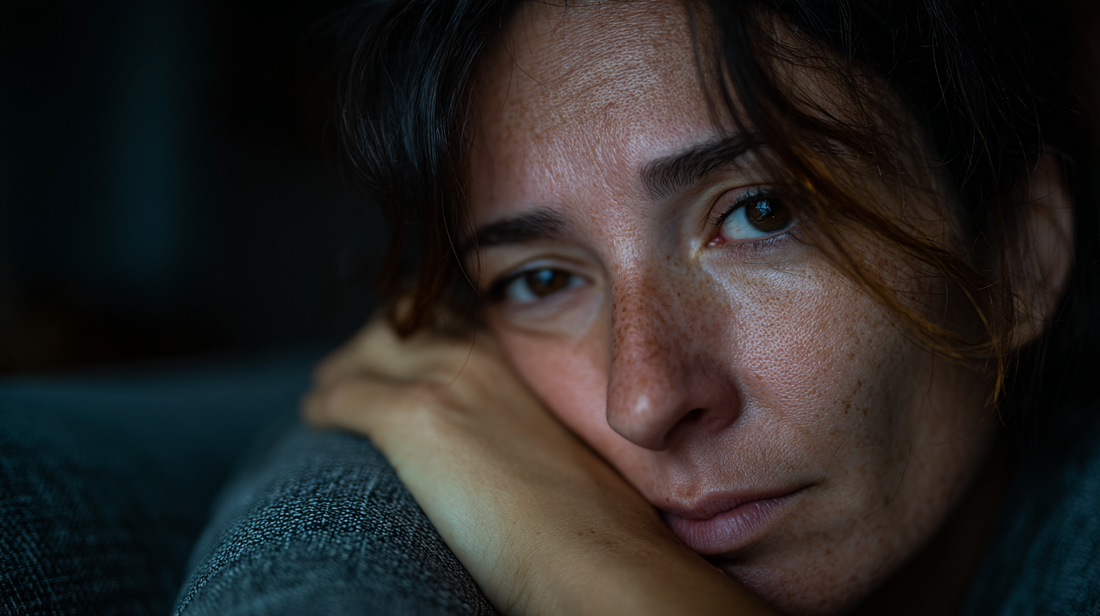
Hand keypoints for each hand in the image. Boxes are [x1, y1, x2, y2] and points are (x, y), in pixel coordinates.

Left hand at [303, 316, 773, 615]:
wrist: (590, 549)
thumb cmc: (590, 517)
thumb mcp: (564, 444)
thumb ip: (526, 421)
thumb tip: (503, 443)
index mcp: (518, 357)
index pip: (450, 314)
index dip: (415, 330)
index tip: (397, 352)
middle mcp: (480, 354)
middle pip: (400, 320)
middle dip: (371, 343)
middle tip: (352, 373)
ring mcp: (445, 380)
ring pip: (363, 351)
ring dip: (340, 371)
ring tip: (327, 398)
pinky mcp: (413, 417)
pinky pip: (340, 397)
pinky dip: (321, 407)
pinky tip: (316, 422)